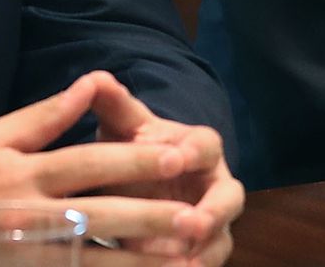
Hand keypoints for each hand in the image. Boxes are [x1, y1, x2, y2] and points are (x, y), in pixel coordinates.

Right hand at [0, 77, 214, 265]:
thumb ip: (46, 115)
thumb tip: (92, 83)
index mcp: (26, 173)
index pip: (89, 164)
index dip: (134, 161)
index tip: (177, 155)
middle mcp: (30, 216)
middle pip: (99, 217)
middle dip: (149, 217)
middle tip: (197, 216)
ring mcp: (27, 254)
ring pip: (92, 261)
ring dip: (140, 263)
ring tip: (186, 260)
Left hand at [81, 70, 244, 265]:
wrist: (137, 183)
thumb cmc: (133, 149)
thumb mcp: (121, 128)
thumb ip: (113, 105)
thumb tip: (94, 77)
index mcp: (198, 148)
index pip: (206, 145)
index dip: (193, 153)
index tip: (176, 159)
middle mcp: (214, 185)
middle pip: (229, 198)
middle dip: (214, 212)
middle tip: (193, 224)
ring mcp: (212, 221)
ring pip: (220, 239)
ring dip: (206, 251)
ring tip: (186, 266)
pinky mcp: (201, 251)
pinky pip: (204, 263)